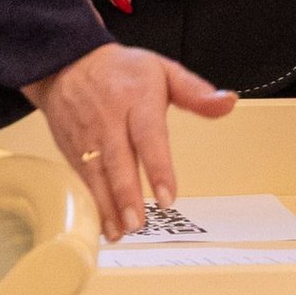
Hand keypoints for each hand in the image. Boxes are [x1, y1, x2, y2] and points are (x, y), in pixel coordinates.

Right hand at [26, 45, 235, 236]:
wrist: (67, 63)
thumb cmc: (121, 71)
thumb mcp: (162, 71)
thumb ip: (195, 92)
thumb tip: (227, 103)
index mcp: (137, 98)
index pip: (148, 135)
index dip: (157, 166)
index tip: (167, 196)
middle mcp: (109, 119)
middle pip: (118, 160)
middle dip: (126, 194)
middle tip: (138, 223)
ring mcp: (87, 135)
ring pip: (95, 173)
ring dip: (107, 205)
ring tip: (121, 231)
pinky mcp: (71, 148)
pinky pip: (81, 178)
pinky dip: (91, 203)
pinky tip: (102, 224)